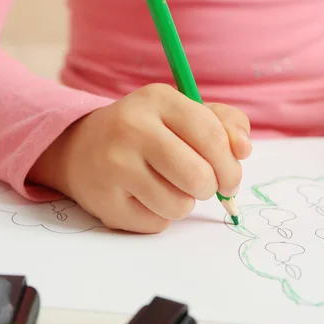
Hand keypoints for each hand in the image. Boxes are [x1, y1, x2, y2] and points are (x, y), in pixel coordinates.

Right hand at [29, 84, 250, 232]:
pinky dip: (159, 216)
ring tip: (166, 187)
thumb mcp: (181, 113)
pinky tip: (142, 197)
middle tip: (202, 185)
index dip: (230, 165)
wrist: (81, 148)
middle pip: (199, 177)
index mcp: (157, 99)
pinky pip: (156, 223)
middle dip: (210, 188)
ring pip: (179, 206)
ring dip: (183, 203)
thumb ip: (223, 124)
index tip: (229, 178)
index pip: (212, 136)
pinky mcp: (104, 201)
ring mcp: (114, 165)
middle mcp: (131, 128)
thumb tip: (243, 149)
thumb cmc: (145, 131)